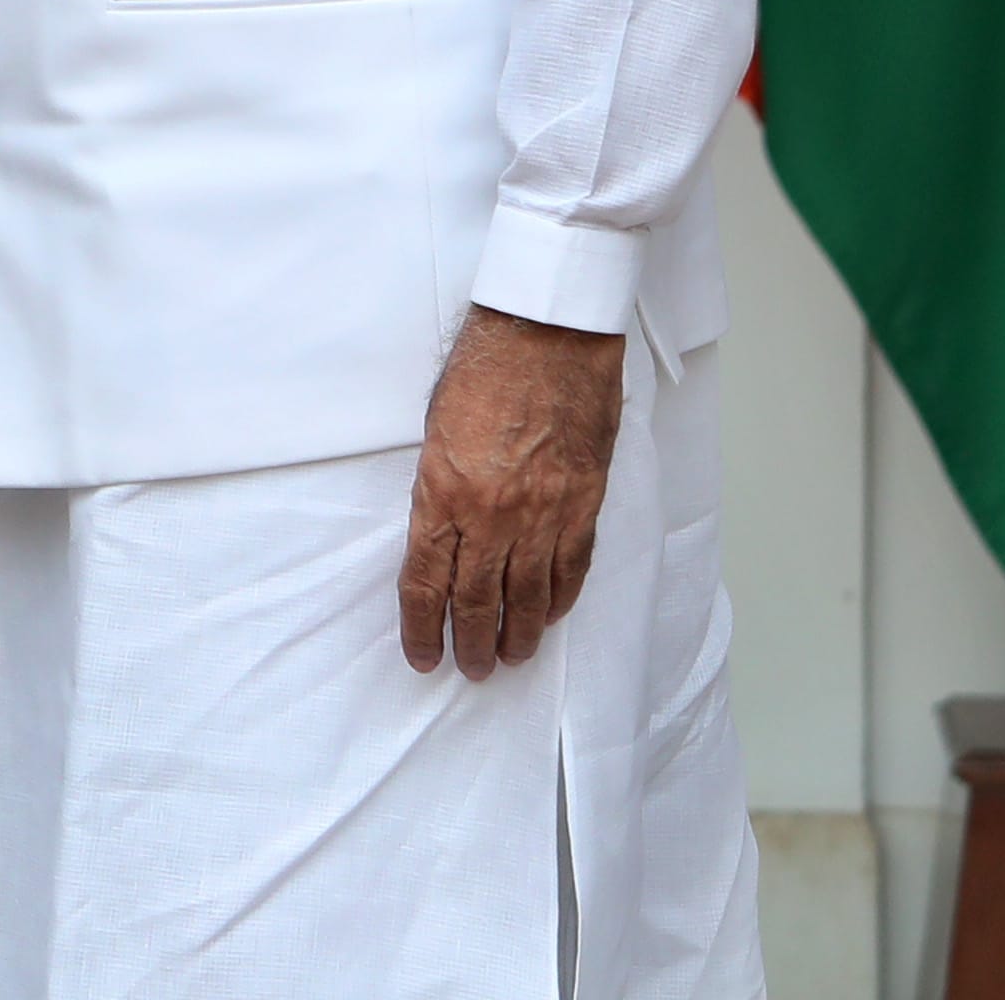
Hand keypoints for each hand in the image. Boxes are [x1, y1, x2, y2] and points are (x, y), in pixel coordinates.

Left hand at [399, 305, 624, 677]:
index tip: (422, 654)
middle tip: (470, 668)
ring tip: (510, 658)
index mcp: (442, 492)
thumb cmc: (485, 369)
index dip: (421, 626)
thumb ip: (438, 487)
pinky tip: (548, 616)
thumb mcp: (436, 430)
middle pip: (477, 599)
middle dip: (471, 643)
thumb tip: (441, 534)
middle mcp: (492, 513)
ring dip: (517, 634)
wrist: (547, 336)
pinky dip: (558, 598)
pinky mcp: (583, 502)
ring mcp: (542, 512)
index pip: (425, 580)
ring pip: (527, 595)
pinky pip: (570, 567)